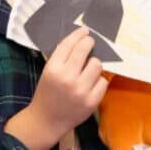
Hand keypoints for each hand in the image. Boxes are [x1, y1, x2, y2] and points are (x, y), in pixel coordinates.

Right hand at [4, 27, 108, 148]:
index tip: (85, 31)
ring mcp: (81, 90)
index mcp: (53, 68)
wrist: (46, 120)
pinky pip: (103, 81)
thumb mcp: (48, 71)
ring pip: (97, 65)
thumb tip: (81, 39)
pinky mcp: (91, 101)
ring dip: (94, 64)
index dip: (78, 34)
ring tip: (88, 69)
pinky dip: (98, 81)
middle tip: (90, 42)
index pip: (68, 44)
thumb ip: (62, 57)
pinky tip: (91, 83)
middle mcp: (67, 78)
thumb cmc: (47, 92)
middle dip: (89, 43)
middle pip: (85, 50)